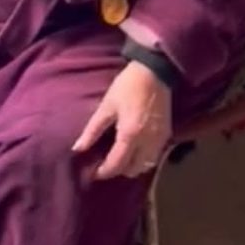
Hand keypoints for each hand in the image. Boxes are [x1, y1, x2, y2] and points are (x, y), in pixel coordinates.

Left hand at [72, 61, 171, 179]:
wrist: (154, 72)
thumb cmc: (127, 87)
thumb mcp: (107, 106)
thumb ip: (92, 130)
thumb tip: (78, 149)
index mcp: (129, 135)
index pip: (116, 165)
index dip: (104, 172)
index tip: (94, 172)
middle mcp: (147, 142)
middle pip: (133, 170)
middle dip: (119, 170)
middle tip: (107, 163)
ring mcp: (159, 139)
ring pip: (146, 166)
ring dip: (133, 166)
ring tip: (121, 158)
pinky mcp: (166, 134)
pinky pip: (155, 156)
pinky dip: (144, 158)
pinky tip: (135, 149)